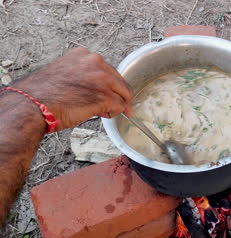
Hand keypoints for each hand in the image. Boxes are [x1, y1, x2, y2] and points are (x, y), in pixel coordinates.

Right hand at [12, 48, 131, 131]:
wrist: (31, 106)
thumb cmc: (41, 95)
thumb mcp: (63, 74)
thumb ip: (82, 76)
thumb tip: (94, 90)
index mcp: (83, 55)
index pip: (108, 71)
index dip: (110, 85)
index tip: (110, 94)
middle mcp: (95, 62)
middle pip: (120, 82)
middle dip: (118, 96)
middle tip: (115, 108)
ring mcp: (102, 78)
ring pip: (123, 95)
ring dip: (115, 105)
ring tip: (102, 112)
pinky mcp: (105, 96)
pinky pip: (120, 107)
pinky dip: (112, 114)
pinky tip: (100, 114)